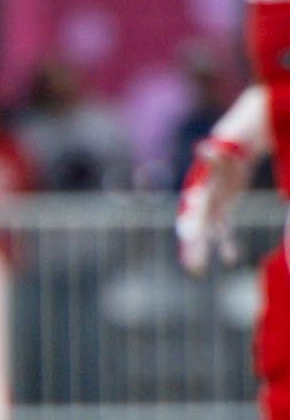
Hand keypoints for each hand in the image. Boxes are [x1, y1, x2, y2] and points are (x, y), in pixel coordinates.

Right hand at [178, 134, 253, 276]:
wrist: (229, 152)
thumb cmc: (227, 154)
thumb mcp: (223, 155)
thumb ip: (214, 155)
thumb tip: (205, 148)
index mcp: (199, 193)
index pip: (194, 213)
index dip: (191, 226)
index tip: (189, 239)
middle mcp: (200, 204)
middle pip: (196, 229)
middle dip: (193, 247)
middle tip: (191, 265)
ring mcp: (210, 208)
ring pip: (205, 234)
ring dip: (201, 251)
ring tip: (195, 271)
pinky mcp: (221, 211)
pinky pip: (222, 231)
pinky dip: (226, 244)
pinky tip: (230, 259)